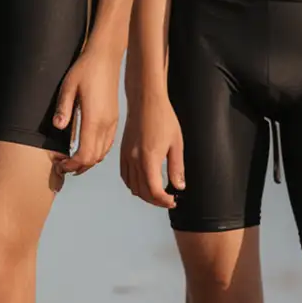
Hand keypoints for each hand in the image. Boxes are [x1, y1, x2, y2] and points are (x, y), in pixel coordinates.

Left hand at [53, 45, 121, 174]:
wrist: (106, 57)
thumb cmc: (85, 70)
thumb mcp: (68, 86)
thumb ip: (63, 108)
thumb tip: (58, 126)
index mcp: (94, 119)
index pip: (85, 155)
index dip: (71, 165)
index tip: (58, 164)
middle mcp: (106, 125)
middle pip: (94, 159)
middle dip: (77, 167)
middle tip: (61, 165)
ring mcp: (112, 123)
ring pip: (102, 154)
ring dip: (86, 162)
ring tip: (70, 160)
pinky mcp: (114, 119)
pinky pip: (107, 145)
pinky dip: (96, 153)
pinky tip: (84, 149)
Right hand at [120, 93, 184, 207]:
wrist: (145, 101)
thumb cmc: (163, 117)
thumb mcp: (176, 143)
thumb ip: (177, 167)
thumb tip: (179, 186)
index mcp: (150, 158)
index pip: (154, 191)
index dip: (164, 201)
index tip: (173, 201)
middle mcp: (135, 160)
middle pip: (142, 192)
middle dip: (156, 201)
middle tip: (168, 200)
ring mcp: (126, 157)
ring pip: (132, 186)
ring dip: (145, 194)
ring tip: (158, 193)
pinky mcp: (122, 152)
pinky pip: (125, 176)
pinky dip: (134, 185)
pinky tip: (144, 182)